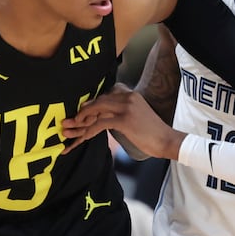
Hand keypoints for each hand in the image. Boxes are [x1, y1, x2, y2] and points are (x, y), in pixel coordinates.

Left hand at [62, 88, 181, 157]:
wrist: (167, 140)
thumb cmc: (151, 133)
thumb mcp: (135, 117)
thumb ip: (119, 113)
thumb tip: (99, 117)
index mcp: (129, 94)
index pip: (103, 97)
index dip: (89, 106)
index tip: (79, 115)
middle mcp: (127, 97)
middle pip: (97, 103)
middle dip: (80, 114)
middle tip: (67, 123)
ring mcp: (126, 107)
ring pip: (96, 112)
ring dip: (80, 123)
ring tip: (68, 131)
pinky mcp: (125, 119)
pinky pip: (100, 123)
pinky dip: (88, 131)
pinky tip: (80, 139)